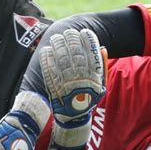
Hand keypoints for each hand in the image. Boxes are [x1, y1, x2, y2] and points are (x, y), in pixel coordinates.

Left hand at [40, 29, 106, 147]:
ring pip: (60, 54)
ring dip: (58, 43)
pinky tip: (48, 49)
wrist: (73, 116)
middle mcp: (79, 75)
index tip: (84, 32)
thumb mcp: (101, 85)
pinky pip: (49, 65)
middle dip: (71, 38)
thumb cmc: (88, 98)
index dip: (87, 38)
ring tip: (57, 38)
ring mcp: (65, 78)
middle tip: (69, 32)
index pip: (90, 50)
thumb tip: (103, 49)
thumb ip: (102, 67)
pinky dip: (47, 55)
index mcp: (92, 75)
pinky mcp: (52, 83)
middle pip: (74, 49)